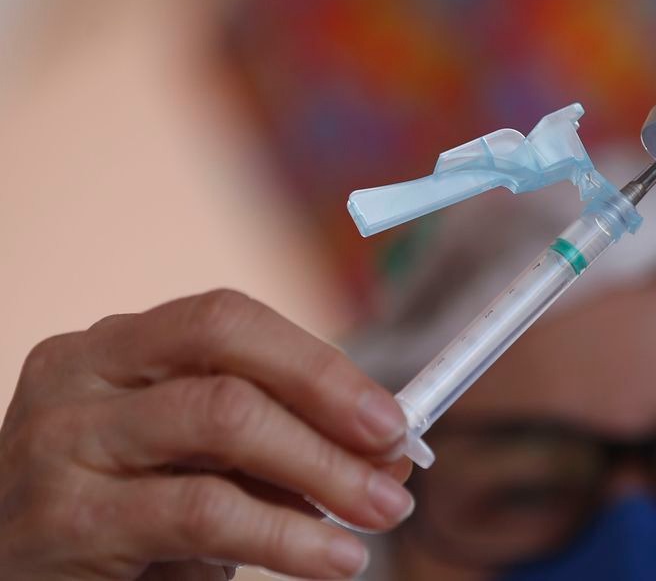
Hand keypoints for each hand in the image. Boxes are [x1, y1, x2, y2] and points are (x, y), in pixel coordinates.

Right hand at [0, 290, 412, 579]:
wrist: (9, 578)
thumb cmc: (118, 516)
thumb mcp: (196, 465)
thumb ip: (278, 448)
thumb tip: (392, 454)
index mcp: (115, 347)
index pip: (228, 319)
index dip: (318, 362)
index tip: (391, 415)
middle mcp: (80, 376)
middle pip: (227, 357)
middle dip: (328, 405)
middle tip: (396, 461)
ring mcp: (63, 442)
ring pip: (223, 422)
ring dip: (323, 470)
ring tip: (380, 515)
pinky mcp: (66, 519)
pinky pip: (203, 512)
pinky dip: (287, 536)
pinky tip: (335, 558)